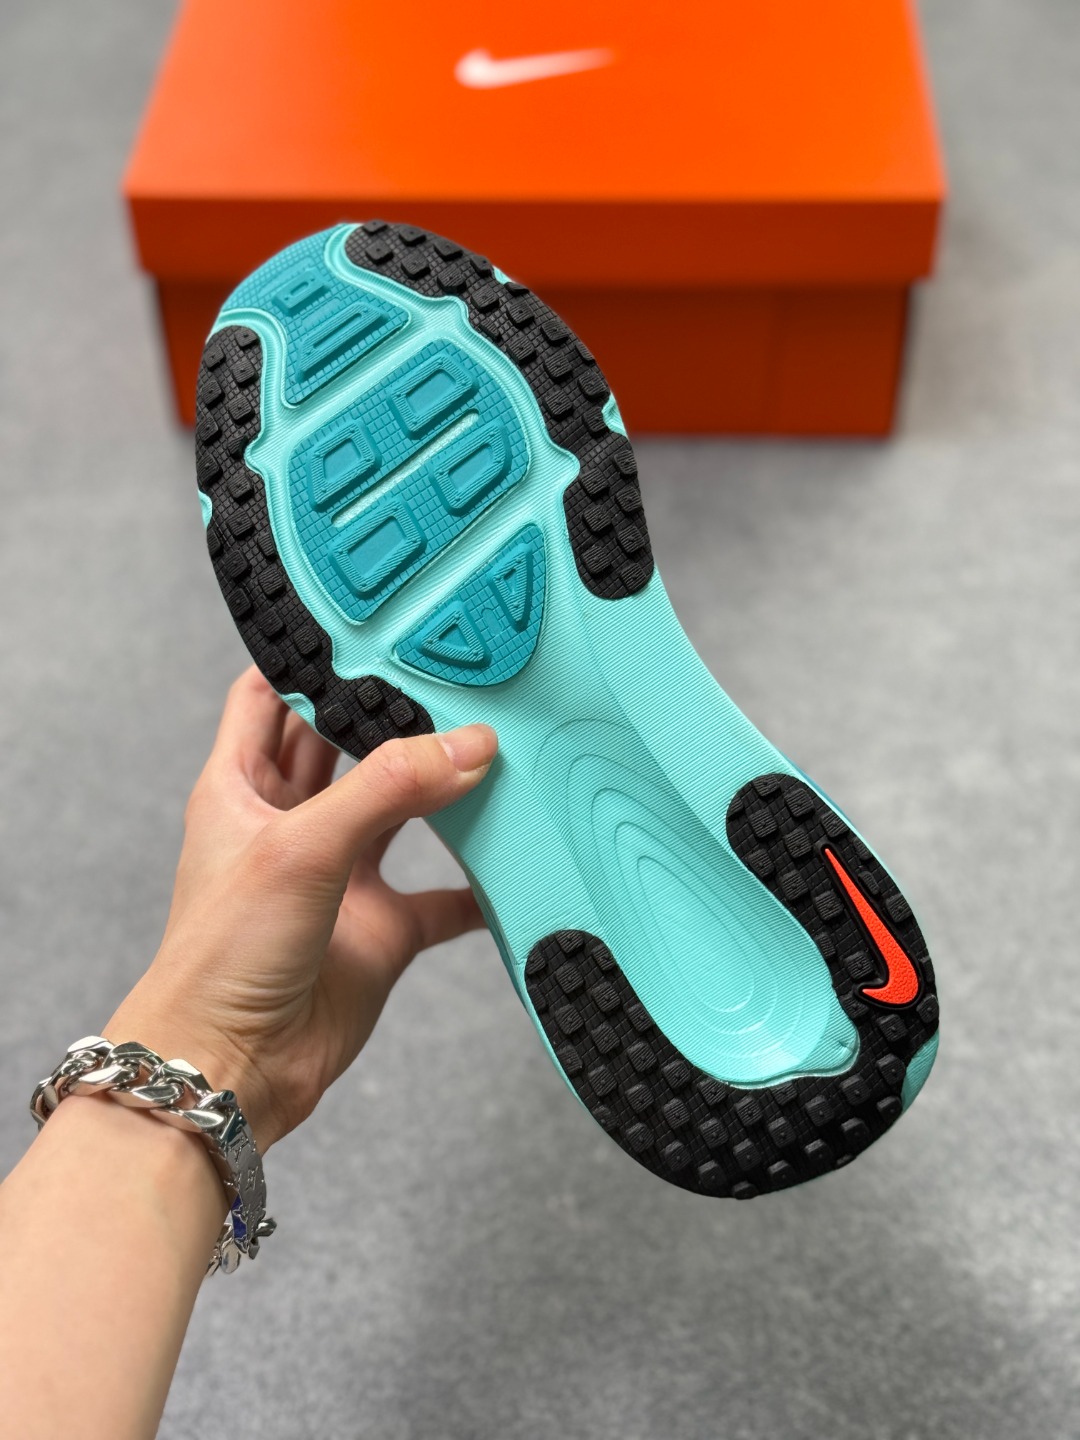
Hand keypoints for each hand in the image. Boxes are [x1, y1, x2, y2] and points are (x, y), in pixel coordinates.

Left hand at [107, 667, 497, 1149]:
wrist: (228, 1072)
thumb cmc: (221, 958)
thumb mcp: (300, 849)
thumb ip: (386, 790)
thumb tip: (467, 744)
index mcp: (242, 786)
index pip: (270, 696)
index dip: (308, 657)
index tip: (367, 623)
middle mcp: (293, 823)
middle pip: (348, 745)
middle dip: (395, 713)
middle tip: (454, 673)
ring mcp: (340, 876)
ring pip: (403, 811)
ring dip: (444, 787)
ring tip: (497, 745)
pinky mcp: (380, 930)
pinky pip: (442, 896)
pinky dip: (477, 881)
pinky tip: (516, 859)